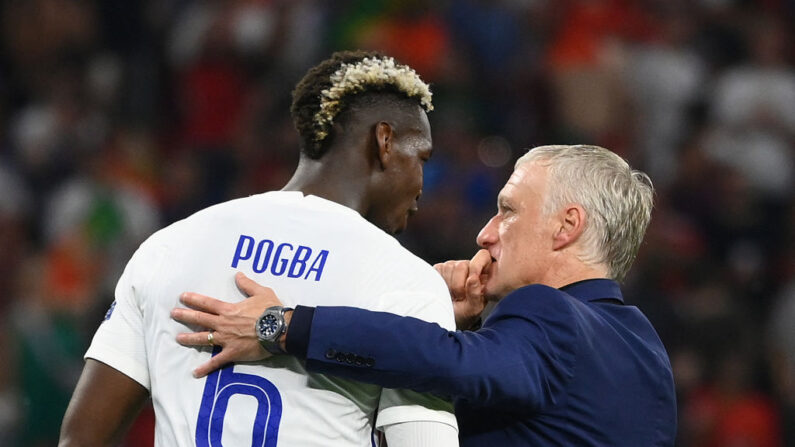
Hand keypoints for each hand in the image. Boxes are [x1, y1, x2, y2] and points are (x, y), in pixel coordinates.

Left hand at [170, 272, 284, 377]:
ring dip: (190, 338)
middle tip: (173, 314)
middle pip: (200, 319)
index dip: (194, 299)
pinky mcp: (233, 353)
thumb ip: (248, 284)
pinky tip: (196, 372)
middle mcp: (224, 324)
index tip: (182, 297)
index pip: (207, 303)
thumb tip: (238, 275)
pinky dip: (206, 368)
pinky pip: (217, 362)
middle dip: (185, 316)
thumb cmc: (272, 310)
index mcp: (229, 310)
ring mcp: (227, 339)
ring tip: (178, 338)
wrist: (280, 329)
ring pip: (204, 338)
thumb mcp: (261, 292)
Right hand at [434, 249, 491, 329]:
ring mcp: (453, 266)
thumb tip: (473, 278)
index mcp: (482, 273)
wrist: (449, 317)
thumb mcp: (473, 308)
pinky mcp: (439, 269)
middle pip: (461, 265)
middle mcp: (468, 266)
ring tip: (452, 295)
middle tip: (459, 296)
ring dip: (448, 285)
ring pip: (448, 267)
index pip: (483, 256)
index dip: (476, 267)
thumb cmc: (465, 313)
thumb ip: (475, 294)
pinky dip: (439, 283)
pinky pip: (437, 270)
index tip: (471, 281)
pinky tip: (444, 291)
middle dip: (458, 284)